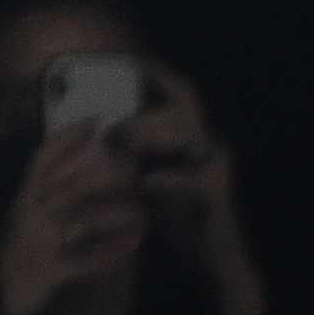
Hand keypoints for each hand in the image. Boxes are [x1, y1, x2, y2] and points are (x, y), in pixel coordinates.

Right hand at [0, 120, 147, 314]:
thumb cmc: (4, 261)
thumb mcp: (17, 226)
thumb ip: (37, 204)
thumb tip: (66, 181)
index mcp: (21, 202)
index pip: (42, 161)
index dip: (67, 139)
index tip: (95, 121)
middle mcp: (29, 216)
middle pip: (69, 184)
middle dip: (104, 174)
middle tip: (133, 166)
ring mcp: (39, 243)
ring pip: (81, 219)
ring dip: (115, 214)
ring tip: (142, 212)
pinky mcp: (49, 270)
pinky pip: (85, 260)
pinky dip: (109, 255)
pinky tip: (131, 248)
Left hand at [115, 58, 240, 261]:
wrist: (209, 255)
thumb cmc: (175, 213)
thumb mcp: (145, 178)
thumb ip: (128, 154)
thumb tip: (96, 130)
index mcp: (190, 136)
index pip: (177, 94)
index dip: (157, 73)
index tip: (128, 59)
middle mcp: (207, 144)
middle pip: (186, 105)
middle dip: (151, 100)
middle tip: (117, 110)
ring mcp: (215, 167)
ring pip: (190, 135)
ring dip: (153, 134)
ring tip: (122, 139)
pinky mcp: (217, 195)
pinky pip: (195, 181)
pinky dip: (169, 179)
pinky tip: (148, 181)